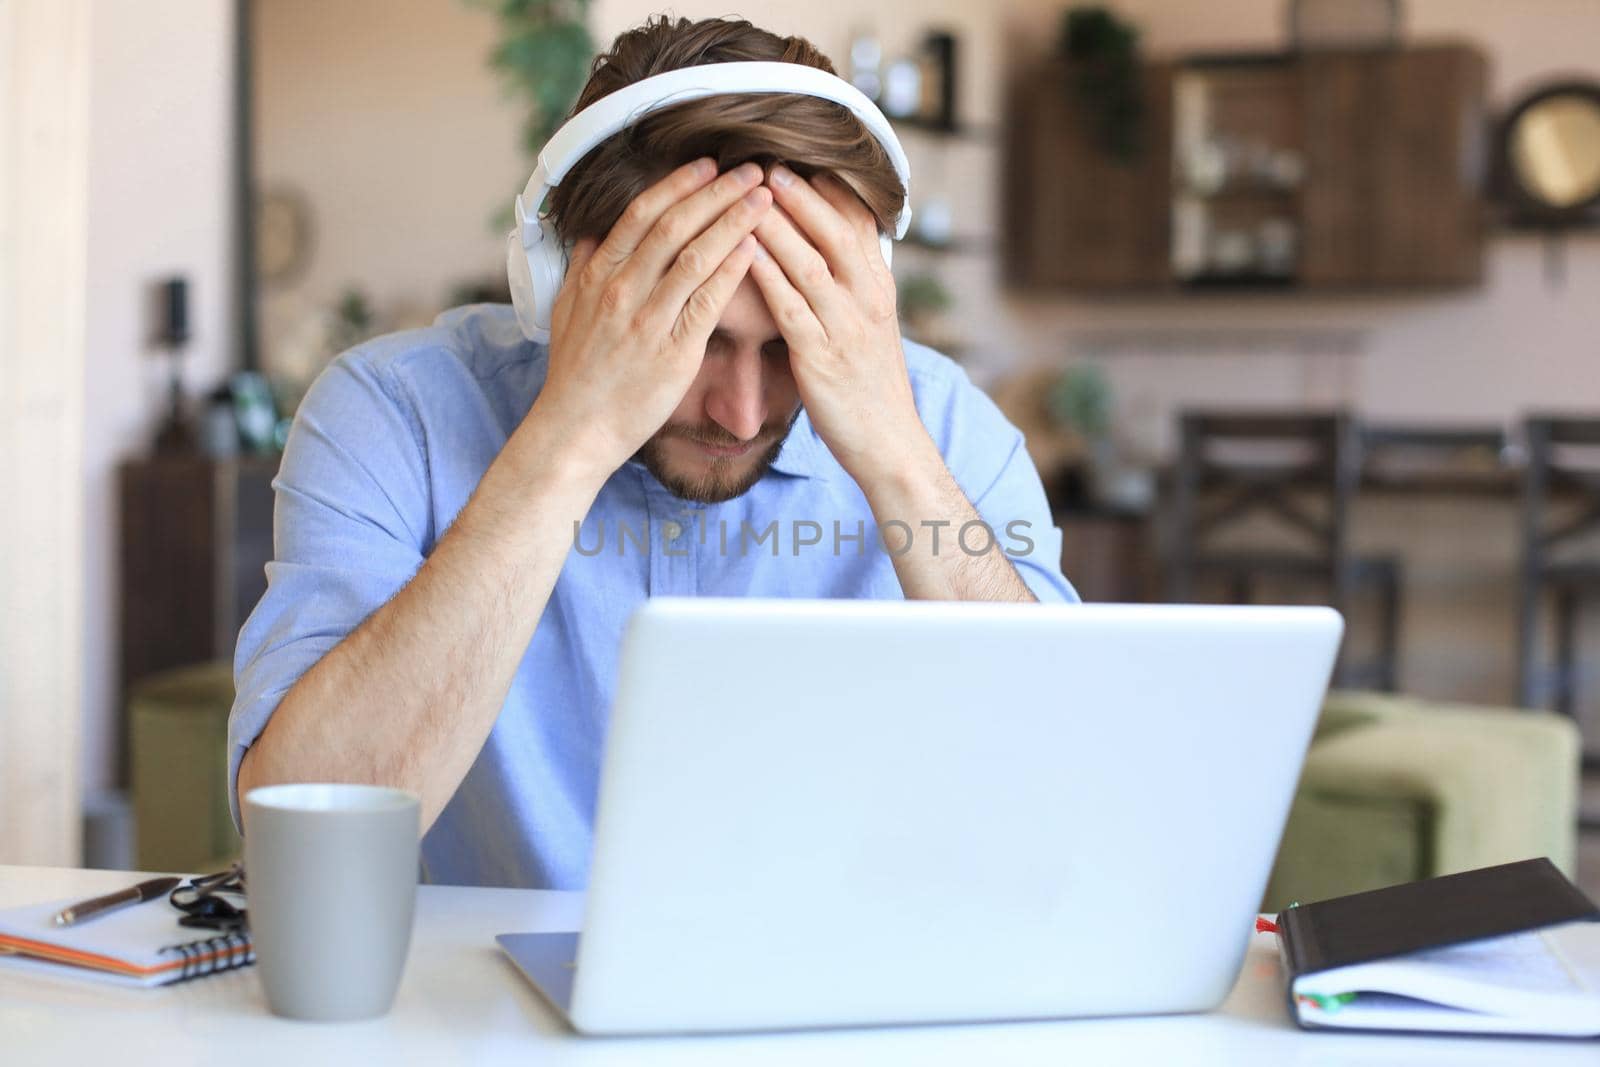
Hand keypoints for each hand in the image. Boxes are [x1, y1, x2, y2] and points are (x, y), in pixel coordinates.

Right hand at [529, 159, 771, 481]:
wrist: (576, 429)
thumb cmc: (575, 375)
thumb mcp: (565, 312)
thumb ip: (582, 270)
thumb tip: (593, 237)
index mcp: (598, 276)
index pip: (641, 214)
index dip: (678, 185)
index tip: (707, 165)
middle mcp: (621, 291)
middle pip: (674, 226)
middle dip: (716, 193)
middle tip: (750, 170)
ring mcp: (647, 321)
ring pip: (695, 257)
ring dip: (733, 222)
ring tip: (763, 200)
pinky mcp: (672, 353)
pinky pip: (707, 302)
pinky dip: (731, 271)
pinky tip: (753, 249)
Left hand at [747, 165, 930, 483]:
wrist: (888, 442)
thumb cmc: (870, 385)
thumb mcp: (870, 325)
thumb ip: (851, 285)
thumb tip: (826, 249)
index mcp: (879, 287)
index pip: (857, 222)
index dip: (828, 188)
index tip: (799, 158)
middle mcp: (868, 299)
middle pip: (834, 231)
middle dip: (800, 194)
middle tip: (766, 161)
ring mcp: (846, 327)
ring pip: (810, 262)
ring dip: (778, 225)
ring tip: (747, 194)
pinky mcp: (821, 357)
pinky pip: (791, 307)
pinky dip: (766, 276)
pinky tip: (742, 253)